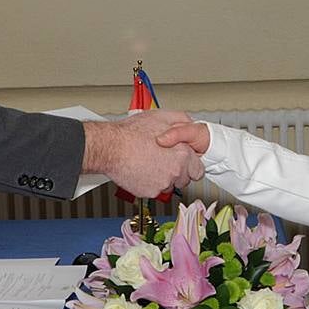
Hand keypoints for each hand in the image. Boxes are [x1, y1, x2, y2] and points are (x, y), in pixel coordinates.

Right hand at [82, 110, 203, 197]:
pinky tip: (141, 170)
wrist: (110, 147)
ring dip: (163, 178)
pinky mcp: (149, 192)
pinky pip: (154, 190)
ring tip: (149, 163)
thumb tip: (190, 125)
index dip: (189, 164)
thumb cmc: (132, 133)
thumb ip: (182, 121)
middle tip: (163, 160)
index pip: (198, 169)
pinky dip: (149, 183)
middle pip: (184, 179)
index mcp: (182, 154)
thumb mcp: (162, 117)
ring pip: (169, 186)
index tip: (183, 162)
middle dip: (177, 171)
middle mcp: (175, 171)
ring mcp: (162, 184)